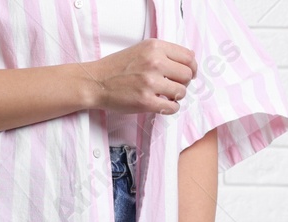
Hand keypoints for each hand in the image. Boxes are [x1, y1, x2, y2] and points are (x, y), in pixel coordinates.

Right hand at [82, 39, 196, 115]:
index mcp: (154, 47)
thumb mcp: (141, 49)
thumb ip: (162, 53)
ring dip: (176, 96)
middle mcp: (154, 62)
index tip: (188, 74)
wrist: (96, 82)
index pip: (188, 57)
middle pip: (187, 75)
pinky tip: (162, 104)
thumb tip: (188, 62)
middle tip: (173, 86)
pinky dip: (170, 108)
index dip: (191, 68)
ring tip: (165, 95)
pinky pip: (172, 107)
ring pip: (181, 92)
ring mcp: (150, 82)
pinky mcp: (146, 101)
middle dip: (183, 83)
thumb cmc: (117, 67)